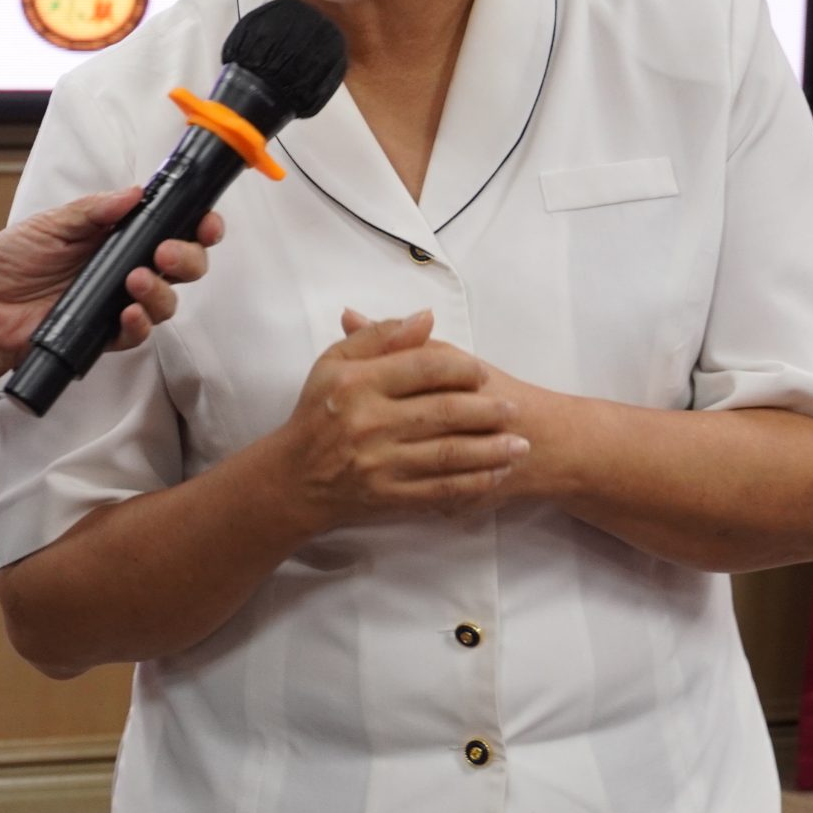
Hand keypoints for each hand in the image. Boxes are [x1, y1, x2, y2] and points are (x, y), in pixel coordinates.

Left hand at [0, 188, 224, 378]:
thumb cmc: (13, 260)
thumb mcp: (51, 224)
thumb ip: (93, 210)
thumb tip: (136, 193)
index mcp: (120, 237)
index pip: (174, 229)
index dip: (199, 226)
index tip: (206, 222)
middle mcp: (128, 270)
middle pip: (183, 267)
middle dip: (188, 258)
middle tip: (166, 252)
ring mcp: (119, 304)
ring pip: (167, 303)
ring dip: (161, 292)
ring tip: (136, 281)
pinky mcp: (104, 335)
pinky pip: (137, 334)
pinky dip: (138, 324)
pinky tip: (127, 313)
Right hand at [268, 308, 528, 531]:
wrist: (293, 478)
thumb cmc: (318, 413)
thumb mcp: (334, 363)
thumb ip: (379, 337)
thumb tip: (426, 317)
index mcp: (356, 383)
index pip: (422, 367)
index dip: (461, 368)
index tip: (482, 373)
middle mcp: (368, 422)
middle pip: (443, 412)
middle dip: (487, 411)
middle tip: (513, 410)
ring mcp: (379, 463)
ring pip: (449, 454)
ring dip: (491, 450)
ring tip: (520, 445)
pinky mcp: (387, 495)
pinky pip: (441, 489)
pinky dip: (474, 482)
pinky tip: (496, 474)